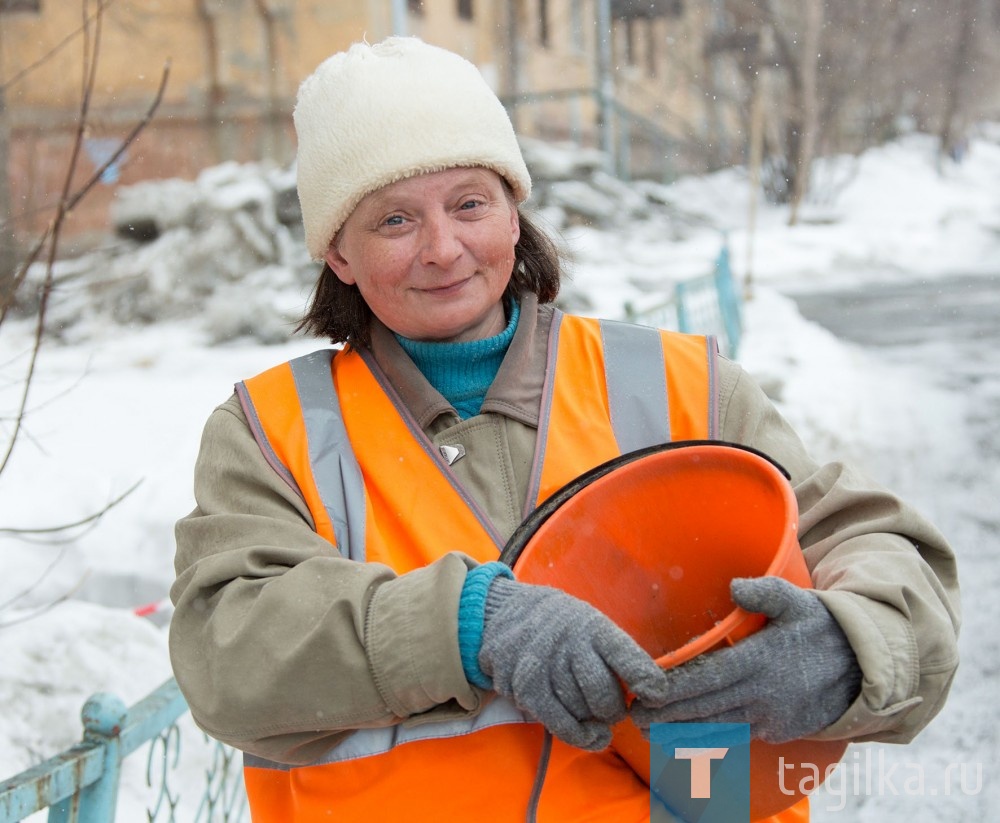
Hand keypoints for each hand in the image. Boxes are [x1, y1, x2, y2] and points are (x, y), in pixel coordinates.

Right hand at [478, 577, 667, 750]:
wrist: (508, 613)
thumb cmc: (564, 627)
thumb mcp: (592, 626)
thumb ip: (617, 657)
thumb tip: (646, 695)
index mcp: (594, 628)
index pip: (627, 658)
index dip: (647, 682)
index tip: (656, 696)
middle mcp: (569, 645)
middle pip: (604, 696)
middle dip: (615, 710)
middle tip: (612, 707)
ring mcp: (546, 666)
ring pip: (583, 713)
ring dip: (593, 721)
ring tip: (591, 711)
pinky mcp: (526, 688)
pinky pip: (561, 724)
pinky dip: (579, 736)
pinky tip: (588, 734)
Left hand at [630, 576, 861, 742]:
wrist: (863, 666)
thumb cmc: (820, 626)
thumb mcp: (796, 601)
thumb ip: (765, 592)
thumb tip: (734, 587)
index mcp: (761, 662)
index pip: (708, 678)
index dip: (675, 687)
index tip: (646, 691)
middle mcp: (763, 695)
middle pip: (706, 708)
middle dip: (669, 714)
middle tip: (635, 717)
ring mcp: (772, 718)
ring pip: (719, 726)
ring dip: (684, 730)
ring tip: (652, 730)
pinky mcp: (780, 732)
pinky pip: (739, 732)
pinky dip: (712, 734)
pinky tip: (687, 734)